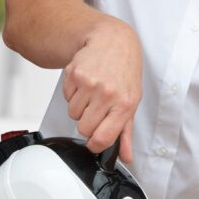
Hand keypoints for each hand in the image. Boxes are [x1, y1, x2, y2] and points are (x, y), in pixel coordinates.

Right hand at [63, 18, 142, 162]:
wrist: (113, 42)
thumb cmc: (124, 73)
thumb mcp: (132, 102)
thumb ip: (126, 132)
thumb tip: (125, 156)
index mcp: (124, 105)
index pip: (103, 138)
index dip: (95, 145)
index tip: (95, 143)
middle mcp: (107, 94)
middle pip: (84, 129)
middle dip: (88, 123)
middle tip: (97, 109)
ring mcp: (90, 84)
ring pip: (73, 114)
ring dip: (80, 108)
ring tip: (93, 93)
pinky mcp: (75, 74)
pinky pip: (67, 98)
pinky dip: (73, 94)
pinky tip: (85, 83)